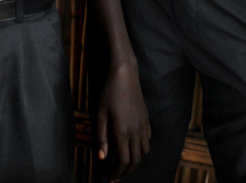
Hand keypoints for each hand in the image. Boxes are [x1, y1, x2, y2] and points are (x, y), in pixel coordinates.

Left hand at [94, 60, 149, 179]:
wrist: (123, 73)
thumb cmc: (107, 92)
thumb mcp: (98, 114)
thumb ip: (100, 138)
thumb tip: (102, 159)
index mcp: (122, 132)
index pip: (123, 162)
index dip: (116, 174)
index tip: (108, 179)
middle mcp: (136, 131)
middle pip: (135, 161)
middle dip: (125, 172)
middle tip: (114, 177)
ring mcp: (143, 124)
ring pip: (144, 152)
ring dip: (135, 162)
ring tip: (123, 164)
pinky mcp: (146, 118)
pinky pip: (147, 140)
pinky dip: (141, 149)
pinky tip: (131, 146)